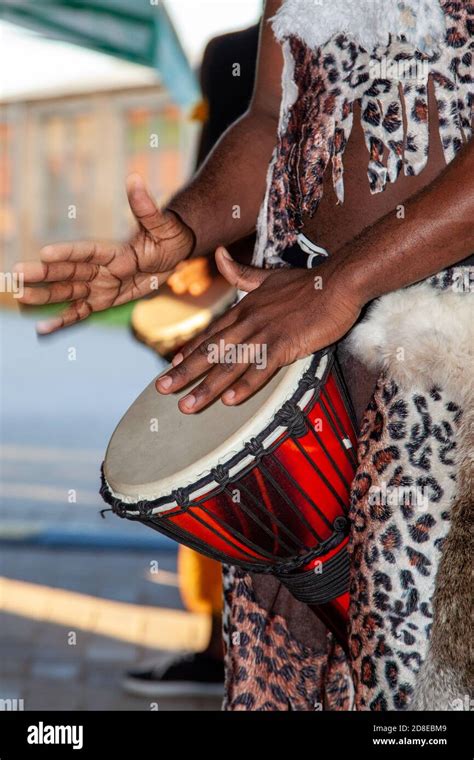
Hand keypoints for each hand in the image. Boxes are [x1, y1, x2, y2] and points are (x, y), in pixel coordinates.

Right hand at [15, 174, 194, 333]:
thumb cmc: (167, 235)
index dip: (67, 253)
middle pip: (68, 271)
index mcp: (111, 249)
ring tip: (21, 296)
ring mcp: (99, 284)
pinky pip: (81, 312)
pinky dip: (63, 321)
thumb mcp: (161, 224)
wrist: (173, 253)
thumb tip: (134, 179)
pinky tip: (42, 329)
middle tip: (17, 274)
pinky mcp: (102, 300)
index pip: (86, 252)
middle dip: (43, 274)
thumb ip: (145, 207)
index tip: (46, 253)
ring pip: (68, 292)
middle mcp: (99, 267)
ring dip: (45, 296)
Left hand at [156, 247, 362, 412]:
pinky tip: (230, 401)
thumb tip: (220, 254)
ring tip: (187, 406)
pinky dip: (245, 385)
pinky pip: (261, 369)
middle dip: (184, 373)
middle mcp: (248, 322)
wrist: (338, 283)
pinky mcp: (285, 344)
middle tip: (161, 390)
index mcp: (244, 308)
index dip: (190, 350)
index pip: (211, 333)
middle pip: (211, 351)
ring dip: (207, 387)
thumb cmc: (307, 283)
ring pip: (230, 365)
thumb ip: (242, 273)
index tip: (170, 366)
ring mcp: (265, 334)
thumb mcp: (268, 276)